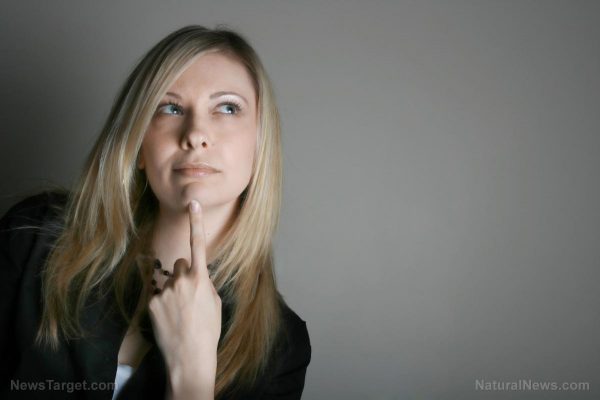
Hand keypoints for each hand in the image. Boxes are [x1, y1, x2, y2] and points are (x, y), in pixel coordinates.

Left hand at [147, 200, 220, 398]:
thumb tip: (196, 278)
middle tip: (189, 297)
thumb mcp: (215, 304)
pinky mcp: (152, 303)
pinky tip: (169, 320)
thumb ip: (205, 284)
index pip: (198, 245)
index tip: (193, 204)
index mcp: (201, 279)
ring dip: (173, 290)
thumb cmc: (208, 331)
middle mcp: (181, 281)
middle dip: (183, 275)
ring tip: (180, 313)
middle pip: (179, 264)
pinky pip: (158, 295)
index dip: (196, 223)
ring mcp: (164, 292)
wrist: (190, 357)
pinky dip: (163, 304)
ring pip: (168, 281)